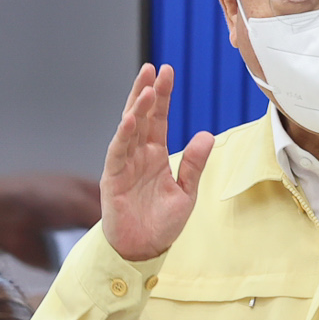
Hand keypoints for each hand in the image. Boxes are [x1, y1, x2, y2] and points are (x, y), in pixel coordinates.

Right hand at [100, 64, 212, 263]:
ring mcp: (124, 165)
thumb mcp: (186, 192)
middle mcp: (138, 155)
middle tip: (153, 68)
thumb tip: (206, 135)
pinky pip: (117, 153)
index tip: (167, 71)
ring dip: (136, 108)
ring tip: (146, 89)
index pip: (159, 118)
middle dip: (146, 92)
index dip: (163, 95)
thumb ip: (194, 164)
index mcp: (155, 155)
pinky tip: (129, 119)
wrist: (143, 250)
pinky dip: (122, 136)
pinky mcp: (112, 179)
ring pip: (128, 130)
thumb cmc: (161, 224)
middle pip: (142, 116)